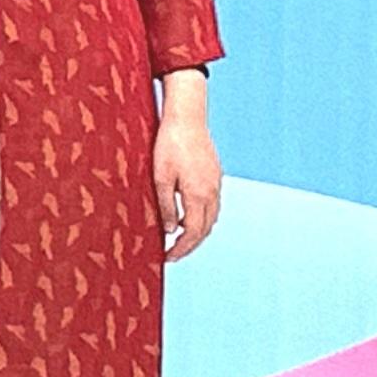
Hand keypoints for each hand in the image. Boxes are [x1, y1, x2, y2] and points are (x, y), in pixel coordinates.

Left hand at [153, 76, 220, 262]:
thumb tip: (169, 230)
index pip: (193, 233)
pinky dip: (200, 216)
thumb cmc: (169, 145)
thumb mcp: (160, 177)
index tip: (168, 258)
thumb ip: (166, 205)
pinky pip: (211, 204)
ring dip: (197, 231)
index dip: (182, 249)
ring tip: (177, 239)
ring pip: (211, 217)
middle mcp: (212, 192)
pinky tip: (185, 215)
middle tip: (172, 254)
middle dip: (190, 244)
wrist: (187, 118)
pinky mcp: (214, 174)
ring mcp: (216, 183)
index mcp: (199, 195)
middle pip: (205, 229)